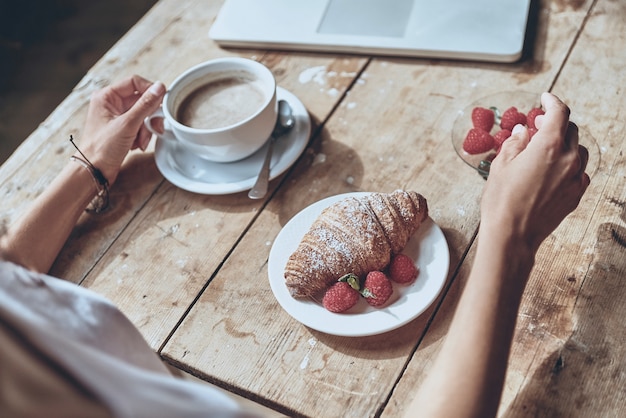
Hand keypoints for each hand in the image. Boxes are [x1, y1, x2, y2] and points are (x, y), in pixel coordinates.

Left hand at [78, 75, 166, 184]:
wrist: (94, 171)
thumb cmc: (102, 148)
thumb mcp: (127, 124)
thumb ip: (145, 105)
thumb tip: (159, 87)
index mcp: (107, 96)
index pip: (135, 82)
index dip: (150, 90)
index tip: (162, 101)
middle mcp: (112, 104)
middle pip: (142, 100)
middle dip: (149, 116)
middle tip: (154, 127)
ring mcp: (117, 117)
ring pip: (143, 115)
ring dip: (146, 128)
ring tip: (141, 141)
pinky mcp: (123, 129)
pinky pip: (141, 126)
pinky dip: (142, 135)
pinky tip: (137, 145)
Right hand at [481, 92, 589, 251]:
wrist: (512, 236)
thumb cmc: (502, 201)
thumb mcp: (500, 166)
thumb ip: (515, 143)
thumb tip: (522, 132)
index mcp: (547, 146)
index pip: (559, 113)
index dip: (552, 101)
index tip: (545, 99)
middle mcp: (567, 159)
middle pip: (570, 130)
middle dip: (555, 124)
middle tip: (537, 126)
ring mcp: (575, 178)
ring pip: (578, 150)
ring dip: (564, 144)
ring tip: (545, 150)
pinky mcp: (576, 194)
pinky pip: (579, 172)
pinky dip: (568, 165)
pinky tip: (552, 171)